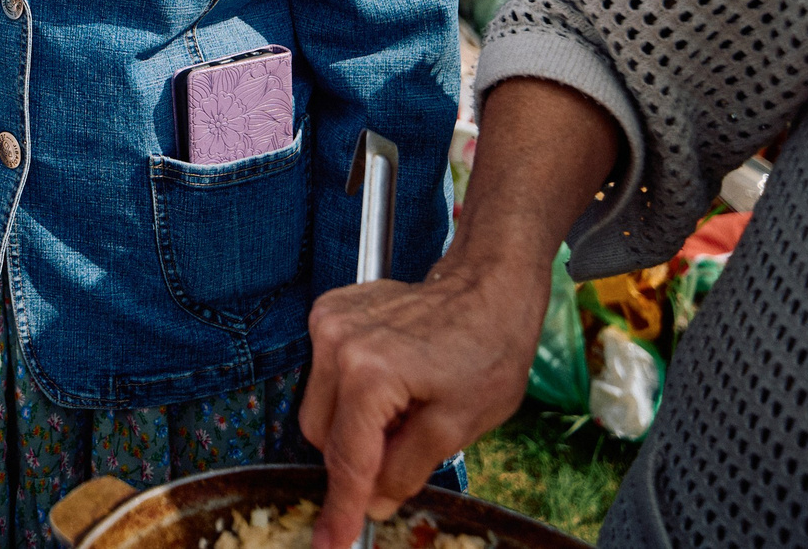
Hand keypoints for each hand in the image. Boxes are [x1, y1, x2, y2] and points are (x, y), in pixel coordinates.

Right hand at [300, 264, 549, 542]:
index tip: (330, 543)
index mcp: (370, 374)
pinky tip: (393, 381)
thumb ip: (407, 469)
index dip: (342, 509)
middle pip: (322, 434)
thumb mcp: (458, 426)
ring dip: (354, 424)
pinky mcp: (330, 311)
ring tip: (405, 406)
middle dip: (355, 458)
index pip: (347, 460)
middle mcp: (337, 343)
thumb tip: (374, 502)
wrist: (488, 284)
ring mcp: (328, 322)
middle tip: (403, 449)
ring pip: (319, 406)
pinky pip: (324, 373)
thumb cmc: (487, 349)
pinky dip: (351, 392)